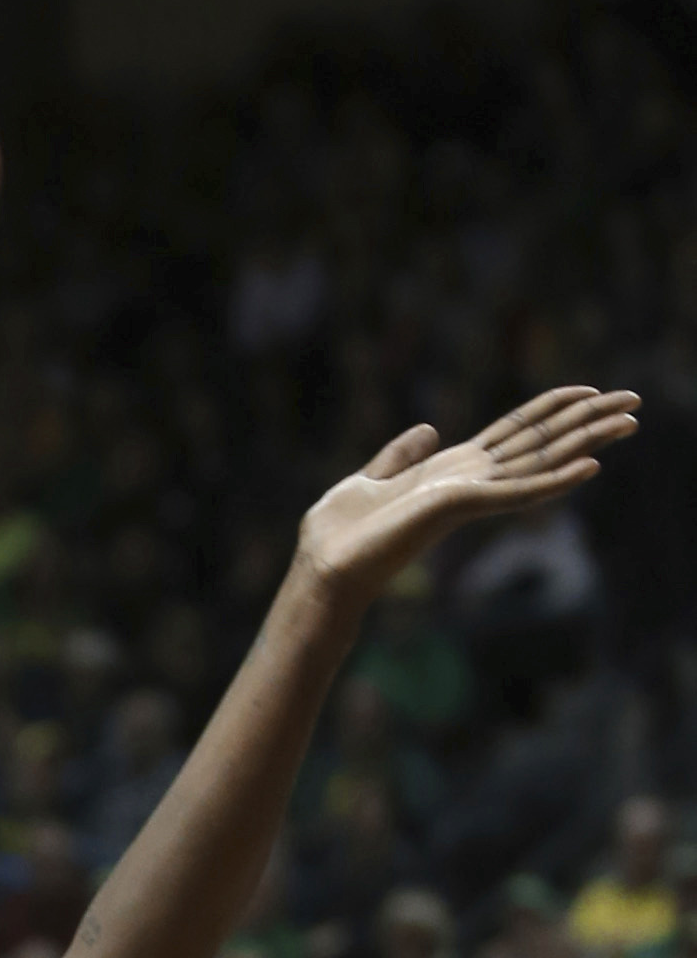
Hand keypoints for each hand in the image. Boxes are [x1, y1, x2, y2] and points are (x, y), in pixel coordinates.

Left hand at [297, 384, 638, 603]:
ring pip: (542, 462)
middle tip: (634, 401)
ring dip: (587, 442)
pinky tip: (591, 467)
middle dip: (587, 420)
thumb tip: (429, 429)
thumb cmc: (340, 534)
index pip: (515, 432)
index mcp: (453, 470)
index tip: (589, 389)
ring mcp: (471, 495)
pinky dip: (555, 481)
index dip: (553, 408)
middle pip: (541, 442)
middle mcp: (471, 481)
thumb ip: (401, 455)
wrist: (324, 569)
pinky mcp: (463, 508)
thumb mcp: (370, 478)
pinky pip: (519, 494)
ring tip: (629, 422)